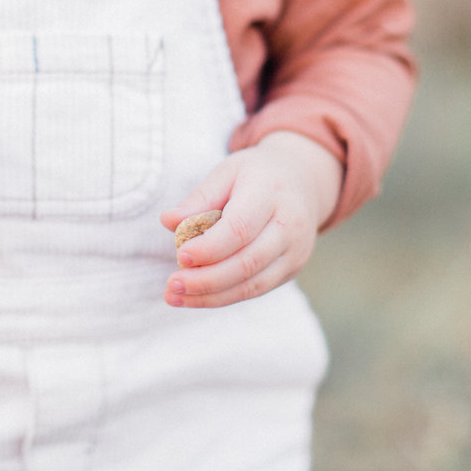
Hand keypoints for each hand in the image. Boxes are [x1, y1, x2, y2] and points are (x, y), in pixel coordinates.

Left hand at [160, 131, 342, 307]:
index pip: (240, 228)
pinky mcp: (292, 268)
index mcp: (270, 193)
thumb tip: (168, 221)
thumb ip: (199, 198)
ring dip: (211, 296)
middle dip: (206, 279)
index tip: (180, 257)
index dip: (210, 248)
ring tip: (176, 296)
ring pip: (253, 284)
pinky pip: (257, 290)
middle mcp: (289, 224)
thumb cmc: (255, 175)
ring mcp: (295, 250)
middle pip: (247, 262)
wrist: (302, 180)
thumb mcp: (226, 173)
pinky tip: (196, 297)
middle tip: (172, 284)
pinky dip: (224, 298)